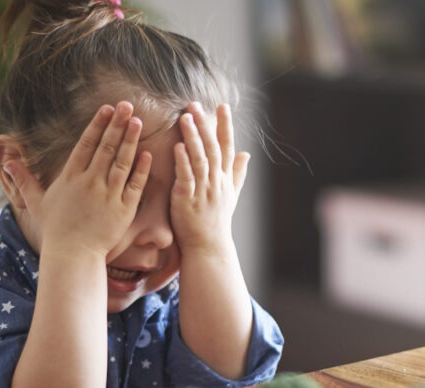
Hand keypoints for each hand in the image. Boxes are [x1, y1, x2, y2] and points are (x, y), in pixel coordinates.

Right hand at [3, 101, 152, 258]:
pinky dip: (141, 169)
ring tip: (138, 121)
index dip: (98, 125)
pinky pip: (135, 185)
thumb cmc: (56, 230)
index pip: (86, 144)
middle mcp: (90, 182)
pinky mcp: (124, 209)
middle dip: (117, 124)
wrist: (73, 255)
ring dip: (130, 140)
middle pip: (106, 147)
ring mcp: (108, 195)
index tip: (107, 108)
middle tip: (128, 105)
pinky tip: (147, 153)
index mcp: (71, 177)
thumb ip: (24, 180)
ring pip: (122, 162)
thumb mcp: (37, 202)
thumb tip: (7, 162)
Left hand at [170, 102, 249, 254]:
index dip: (225, 126)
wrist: (208, 247)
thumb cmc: (216, 221)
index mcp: (225, 178)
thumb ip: (237, 173)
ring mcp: (203, 191)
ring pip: (200, 159)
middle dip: (205, 125)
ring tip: (185, 118)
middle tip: (195, 104)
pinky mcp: (187, 200)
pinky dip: (182, 162)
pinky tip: (177, 147)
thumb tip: (247, 154)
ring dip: (193, 137)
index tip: (222, 106)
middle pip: (213, 148)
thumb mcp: (231, 196)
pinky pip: (186, 178)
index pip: (227, 147)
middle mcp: (217, 182)